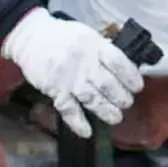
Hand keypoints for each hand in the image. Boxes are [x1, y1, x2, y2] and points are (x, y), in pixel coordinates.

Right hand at [1, 8, 143, 137]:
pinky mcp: (55, 90)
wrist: (30, 37)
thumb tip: (124, 66)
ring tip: (115, 117)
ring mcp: (69, 78)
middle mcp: (84, 63)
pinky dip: (78, 122)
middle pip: (108, 85)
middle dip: (121, 97)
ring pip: (92, 99)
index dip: (130, 76)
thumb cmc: (62, 36)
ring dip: (106, 111)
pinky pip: (68, 109)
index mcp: (94, 46)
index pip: (118, 62)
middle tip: (126, 102)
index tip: (137, 86)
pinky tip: (86, 131)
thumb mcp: (86, 35)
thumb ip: (103, 50)